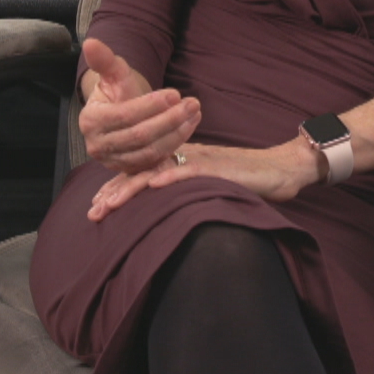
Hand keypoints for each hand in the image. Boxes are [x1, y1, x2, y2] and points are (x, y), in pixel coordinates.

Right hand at [78, 37, 200, 173]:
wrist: (119, 114)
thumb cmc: (117, 91)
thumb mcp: (113, 73)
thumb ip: (105, 60)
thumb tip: (90, 42)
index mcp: (91, 121)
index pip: (125, 115)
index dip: (151, 105)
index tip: (175, 93)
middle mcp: (98, 146)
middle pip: (140, 136)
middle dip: (170, 119)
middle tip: (193, 103)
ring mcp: (114, 162)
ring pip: (151, 151)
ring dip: (177, 133)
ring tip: (195, 113)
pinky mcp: (130, 170)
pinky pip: (156, 161)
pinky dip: (176, 144)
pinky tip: (189, 126)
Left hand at [87, 137, 322, 221]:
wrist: (281, 168)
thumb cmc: (247, 181)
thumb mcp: (210, 189)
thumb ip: (187, 195)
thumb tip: (167, 215)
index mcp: (180, 161)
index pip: (141, 172)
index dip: (116, 188)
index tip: (95, 206)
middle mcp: (184, 157)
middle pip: (141, 171)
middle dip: (114, 192)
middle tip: (92, 212)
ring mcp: (200, 160)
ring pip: (157, 170)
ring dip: (131, 188)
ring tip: (110, 204)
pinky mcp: (218, 167)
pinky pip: (190, 170)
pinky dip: (171, 177)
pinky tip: (154, 186)